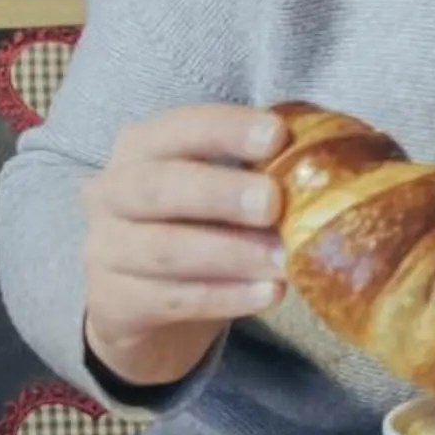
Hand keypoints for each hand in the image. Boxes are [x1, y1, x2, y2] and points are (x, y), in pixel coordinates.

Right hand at [81, 104, 289, 393]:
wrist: (144, 306)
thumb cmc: (195, 228)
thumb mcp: (219, 192)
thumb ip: (259, 171)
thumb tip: (330, 162)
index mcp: (140, 148)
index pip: (177, 128)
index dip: (225, 129)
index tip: (277, 135)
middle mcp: (110, 192)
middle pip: (157, 187)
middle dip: (220, 192)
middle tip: (274, 203)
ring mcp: (104, 250)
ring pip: (165, 250)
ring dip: (231, 254)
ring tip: (284, 260)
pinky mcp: (113, 304)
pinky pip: (171, 300)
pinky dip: (224, 297)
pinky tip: (267, 293)